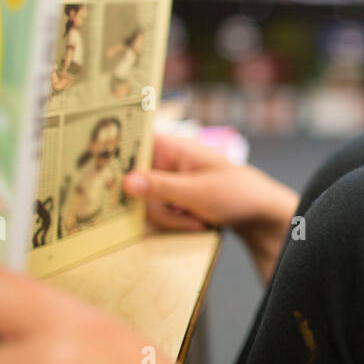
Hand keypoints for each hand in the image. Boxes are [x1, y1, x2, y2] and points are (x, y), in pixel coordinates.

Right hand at [124, 132, 297, 283]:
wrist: (260, 213)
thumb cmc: (237, 193)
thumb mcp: (199, 192)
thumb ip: (161, 187)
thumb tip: (126, 182)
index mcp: (171, 146)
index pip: (131, 141)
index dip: (115, 155)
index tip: (104, 172)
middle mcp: (165, 160)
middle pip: (133, 183)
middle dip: (156, 205)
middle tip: (182, 212)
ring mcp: (166, 179)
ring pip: (144, 203)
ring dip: (169, 218)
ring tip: (197, 217)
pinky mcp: (169, 197)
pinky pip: (155, 213)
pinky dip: (174, 222)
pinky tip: (195, 221)